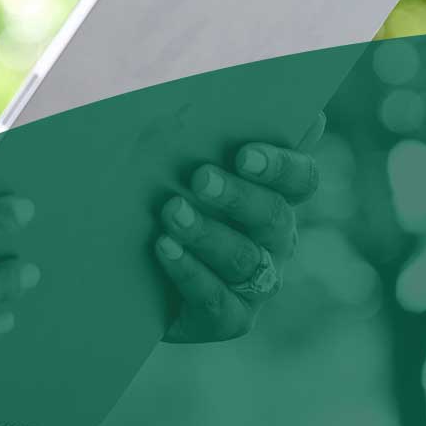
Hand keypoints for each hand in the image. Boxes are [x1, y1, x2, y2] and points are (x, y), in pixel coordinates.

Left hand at [153, 110, 325, 343]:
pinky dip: (190, 272)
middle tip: (199, 178)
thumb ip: (219, 132)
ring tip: (171, 211)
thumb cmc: (159, 195)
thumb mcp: (180, 159)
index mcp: (275, 196)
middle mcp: (275, 241)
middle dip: (237, 196)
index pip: (300, 178)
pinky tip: (164, 248)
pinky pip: (218, 300)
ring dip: (208, 234)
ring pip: (246, 260)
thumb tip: (285, 107)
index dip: (279, 165)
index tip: (243, 152)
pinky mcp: (227, 318)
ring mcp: (255, 284)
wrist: (124, 267)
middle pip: (274, 217)